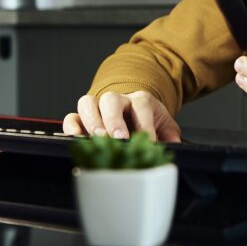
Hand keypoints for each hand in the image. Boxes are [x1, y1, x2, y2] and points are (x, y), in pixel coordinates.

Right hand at [62, 90, 181, 142]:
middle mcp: (118, 99)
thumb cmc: (148, 120)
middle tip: (118, 138)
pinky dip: (72, 127)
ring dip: (91, 122)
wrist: (135, 112)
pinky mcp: (82, 117)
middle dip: (114, 120)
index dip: (145, 124)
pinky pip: (72, 116)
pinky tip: (76, 139)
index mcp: (140, 100)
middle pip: (110, 100)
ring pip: (87, 102)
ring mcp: (98, 106)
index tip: (148, 140)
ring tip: (98, 139)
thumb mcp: (164, 125)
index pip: (142, 106)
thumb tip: (175, 145)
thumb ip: (170, 135)